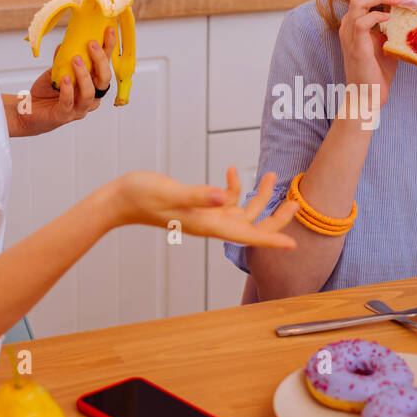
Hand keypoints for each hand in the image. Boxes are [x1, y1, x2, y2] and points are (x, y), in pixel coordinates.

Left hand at [20, 24, 117, 135]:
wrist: (28, 111)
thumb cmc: (47, 92)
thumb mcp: (57, 71)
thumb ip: (64, 60)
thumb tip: (67, 43)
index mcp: (93, 85)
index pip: (105, 66)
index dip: (109, 49)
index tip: (108, 31)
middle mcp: (91, 98)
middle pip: (104, 80)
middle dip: (100, 61)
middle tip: (91, 44)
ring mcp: (79, 109)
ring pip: (89, 94)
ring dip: (84, 75)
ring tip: (75, 59)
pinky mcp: (63, 116)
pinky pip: (69, 103)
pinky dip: (67, 90)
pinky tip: (64, 79)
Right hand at [107, 167, 298, 248]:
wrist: (120, 199)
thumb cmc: (141, 196)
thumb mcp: (170, 192)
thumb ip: (198, 194)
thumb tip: (223, 197)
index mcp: (208, 225)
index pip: (246, 236)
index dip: (271, 240)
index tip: (293, 245)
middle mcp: (211, 224)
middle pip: (252, 227)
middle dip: (276, 217)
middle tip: (296, 202)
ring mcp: (207, 216)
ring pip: (243, 212)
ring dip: (259, 197)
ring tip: (272, 176)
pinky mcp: (201, 207)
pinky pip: (226, 201)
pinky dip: (234, 188)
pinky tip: (233, 170)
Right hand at [339, 0, 408, 107]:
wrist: (367, 96)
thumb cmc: (378, 71)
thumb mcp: (388, 41)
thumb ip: (394, 25)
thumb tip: (414, 9)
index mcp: (357, 19)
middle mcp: (350, 23)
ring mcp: (351, 33)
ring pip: (359, 0)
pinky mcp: (356, 45)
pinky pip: (361, 22)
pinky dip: (376, 15)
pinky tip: (389, 17)